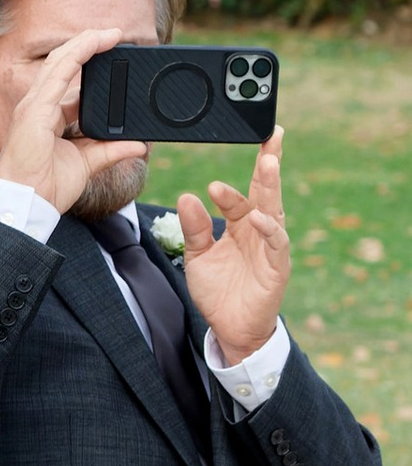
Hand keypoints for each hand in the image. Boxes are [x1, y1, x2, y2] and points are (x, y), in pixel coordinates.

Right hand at [0, 28, 146, 216]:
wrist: (27, 202)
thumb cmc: (47, 186)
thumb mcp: (88, 163)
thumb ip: (111, 150)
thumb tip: (139, 144)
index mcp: (47, 116)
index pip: (66, 80)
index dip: (87, 63)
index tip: (112, 53)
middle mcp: (38, 106)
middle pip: (61, 63)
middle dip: (87, 45)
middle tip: (114, 35)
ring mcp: (34, 105)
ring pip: (60, 61)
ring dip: (85, 43)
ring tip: (109, 33)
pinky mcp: (36, 109)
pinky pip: (59, 73)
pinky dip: (77, 54)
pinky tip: (93, 43)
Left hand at [176, 126, 288, 365]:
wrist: (230, 328)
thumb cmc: (218, 291)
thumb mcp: (197, 257)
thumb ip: (194, 229)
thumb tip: (187, 197)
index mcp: (240, 226)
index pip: (241, 196)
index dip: (229, 188)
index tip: (212, 185)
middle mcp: (258, 231)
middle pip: (266, 191)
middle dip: (269, 163)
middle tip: (271, 136)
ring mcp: (270, 247)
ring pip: (274, 209)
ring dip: (272, 185)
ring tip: (268, 162)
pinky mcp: (277, 267)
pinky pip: (276, 242)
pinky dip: (268, 228)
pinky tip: (258, 216)